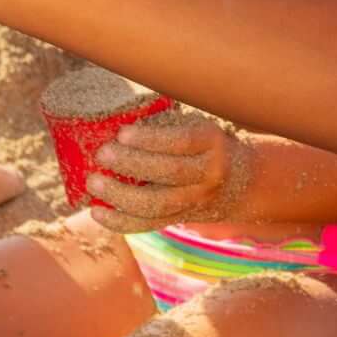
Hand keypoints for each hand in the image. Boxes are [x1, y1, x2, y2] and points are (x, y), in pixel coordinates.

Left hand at [75, 108, 252, 233]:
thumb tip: (117, 112)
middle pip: (169, 173)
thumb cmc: (206, 145)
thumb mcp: (199, 126)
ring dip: (121, 195)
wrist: (243, 182)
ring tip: (93, 182)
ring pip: (158, 204)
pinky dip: (121, 221)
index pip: (181, 142)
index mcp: (211, 143)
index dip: (151, 139)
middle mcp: (208, 174)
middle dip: (131, 163)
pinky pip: (151, 224)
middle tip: (102, 153)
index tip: (122, 133)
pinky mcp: (182, 217)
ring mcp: (196, 200)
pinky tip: (97, 212)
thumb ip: (169, 122)